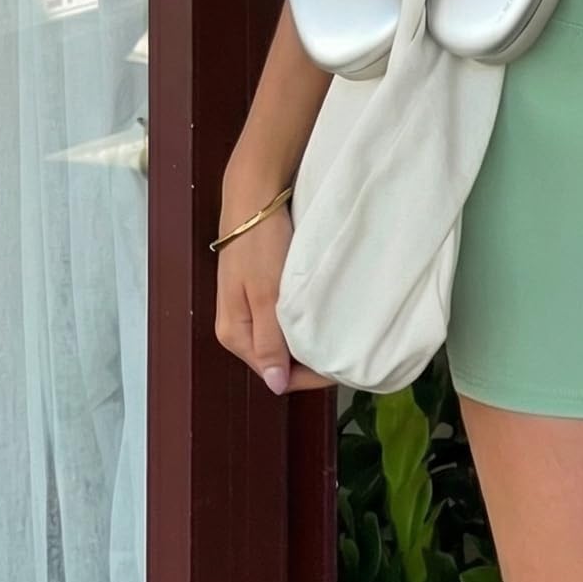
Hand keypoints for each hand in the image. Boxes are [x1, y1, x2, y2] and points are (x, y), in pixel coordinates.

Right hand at [213, 202, 333, 395]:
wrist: (254, 195)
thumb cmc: (259, 242)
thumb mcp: (266, 294)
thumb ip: (269, 341)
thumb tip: (274, 386)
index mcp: (235, 334)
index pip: (274, 374)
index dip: (307, 376)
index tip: (341, 370)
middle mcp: (240, 326)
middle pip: (278, 359)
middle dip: (310, 360)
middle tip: (347, 354)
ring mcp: (250, 307)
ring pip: (284, 339)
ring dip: (309, 340)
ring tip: (340, 337)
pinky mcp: (262, 290)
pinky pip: (285, 318)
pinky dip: (305, 321)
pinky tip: (325, 316)